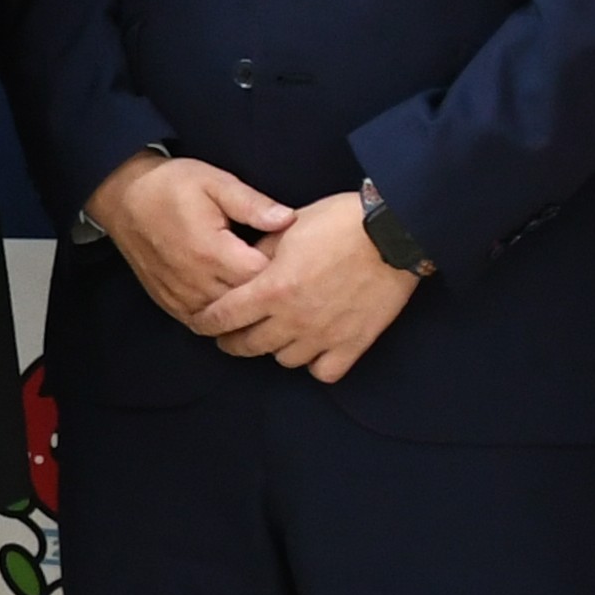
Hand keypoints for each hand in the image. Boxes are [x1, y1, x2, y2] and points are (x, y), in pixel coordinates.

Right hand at [90, 151, 287, 325]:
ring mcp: (181, 297)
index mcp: (212, 251)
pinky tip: (231, 300)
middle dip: (267, 292)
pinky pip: (204, 323)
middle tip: (280, 274)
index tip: (290, 257)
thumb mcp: (216, 182)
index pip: (263, 278)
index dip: (283, 269)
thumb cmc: (171, 186)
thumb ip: (253, 204)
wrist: (123, 198)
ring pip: (227, 320)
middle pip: (248, 304)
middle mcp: (196, 281)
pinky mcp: (170, 303)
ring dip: (244, 308)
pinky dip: (221, 317)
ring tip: (257, 288)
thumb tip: (288, 219)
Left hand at [181, 186, 419, 382]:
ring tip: (276, 336)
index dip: (206, 322)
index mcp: (272, 288)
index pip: (223, 317)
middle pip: (248, 346)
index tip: (201, 323)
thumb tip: (241, 268)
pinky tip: (313, 349)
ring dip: (275, 349)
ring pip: (284, 360)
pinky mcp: (354, 344)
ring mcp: (324, 335)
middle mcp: (294, 319)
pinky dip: (315, 364)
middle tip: (230, 335)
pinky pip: (324, 372)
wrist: (393, 232)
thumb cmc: (339, 222)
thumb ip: (260, 254)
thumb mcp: (287, 228)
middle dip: (232, 341)